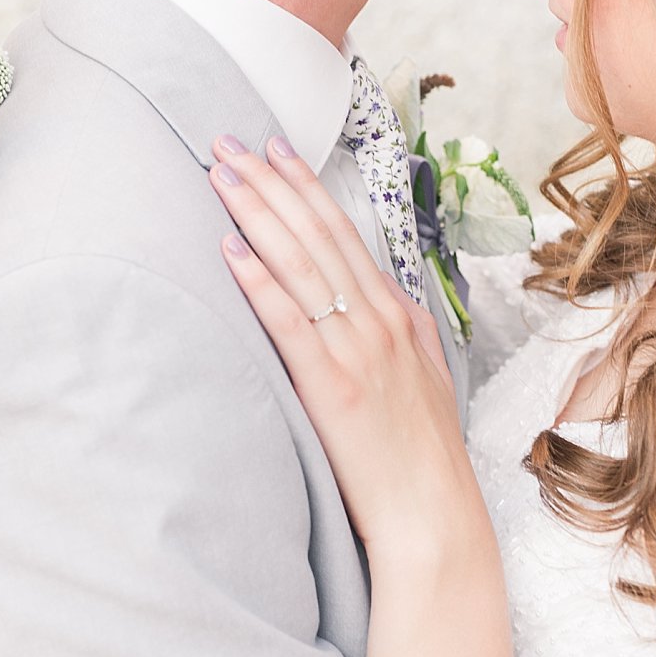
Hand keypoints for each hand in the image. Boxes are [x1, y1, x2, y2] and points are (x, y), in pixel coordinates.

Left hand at [209, 133, 472, 553]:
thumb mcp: (424, 377)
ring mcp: (358, 349)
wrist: (433, 515)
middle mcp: (380, 321)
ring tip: (221, 175)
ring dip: (258, 213)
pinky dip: (260, 281)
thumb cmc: (421, 456)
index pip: (345, 234)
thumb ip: (399, 331)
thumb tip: (378, 295)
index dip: (305, 188)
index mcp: (400, 315)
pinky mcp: (333, 386)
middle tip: (228, 141)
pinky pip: (290, 321)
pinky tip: (231, 249)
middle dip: (270, 182)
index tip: (275, 149)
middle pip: (318, 234)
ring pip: (302, 264)